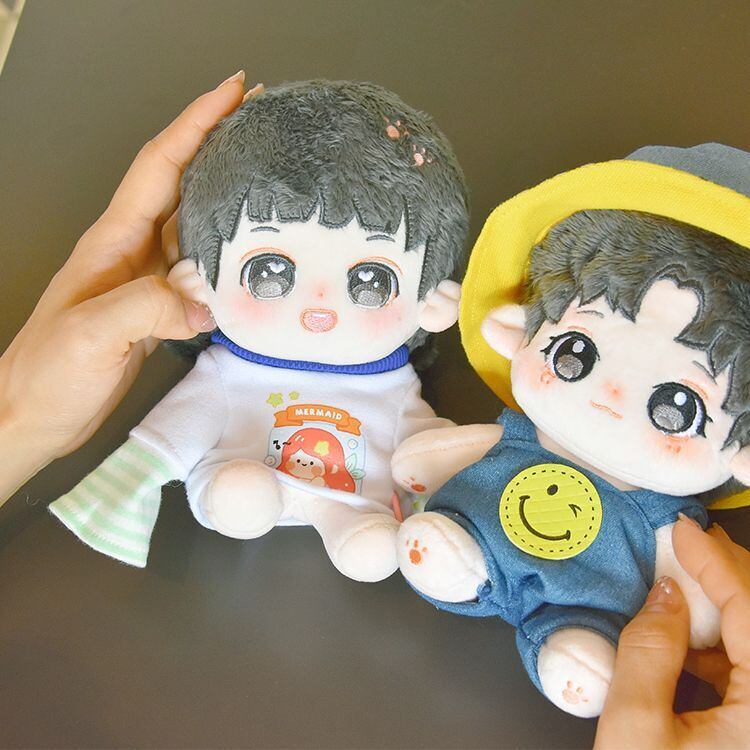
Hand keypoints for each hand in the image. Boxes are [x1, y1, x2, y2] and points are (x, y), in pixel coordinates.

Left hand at [0, 72, 261, 501]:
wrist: (33, 412)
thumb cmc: (48, 372)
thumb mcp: (92, 334)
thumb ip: (148, 308)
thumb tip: (205, 303)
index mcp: (113, 241)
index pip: (160, 165)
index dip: (196, 124)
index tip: (233, 93)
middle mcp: (131, 250)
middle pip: (181, 181)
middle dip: (218, 144)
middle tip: (262, 125)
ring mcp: (145, 277)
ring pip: (194, 222)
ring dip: (228, 195)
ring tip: (269, 182)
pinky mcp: (156, 306)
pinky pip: (199, 267)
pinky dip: (227, 253)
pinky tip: (250, 259)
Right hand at [594, 516, 749, 748]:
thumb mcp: (637, 731)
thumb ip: (647, 654)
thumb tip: (662, 595)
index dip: (716, 562)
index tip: (683, 529)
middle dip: (725, 575)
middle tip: (687, 544)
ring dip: (721, 610)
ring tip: (680, 588)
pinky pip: (748, 672)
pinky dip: (721, 647)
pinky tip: (685, 642)